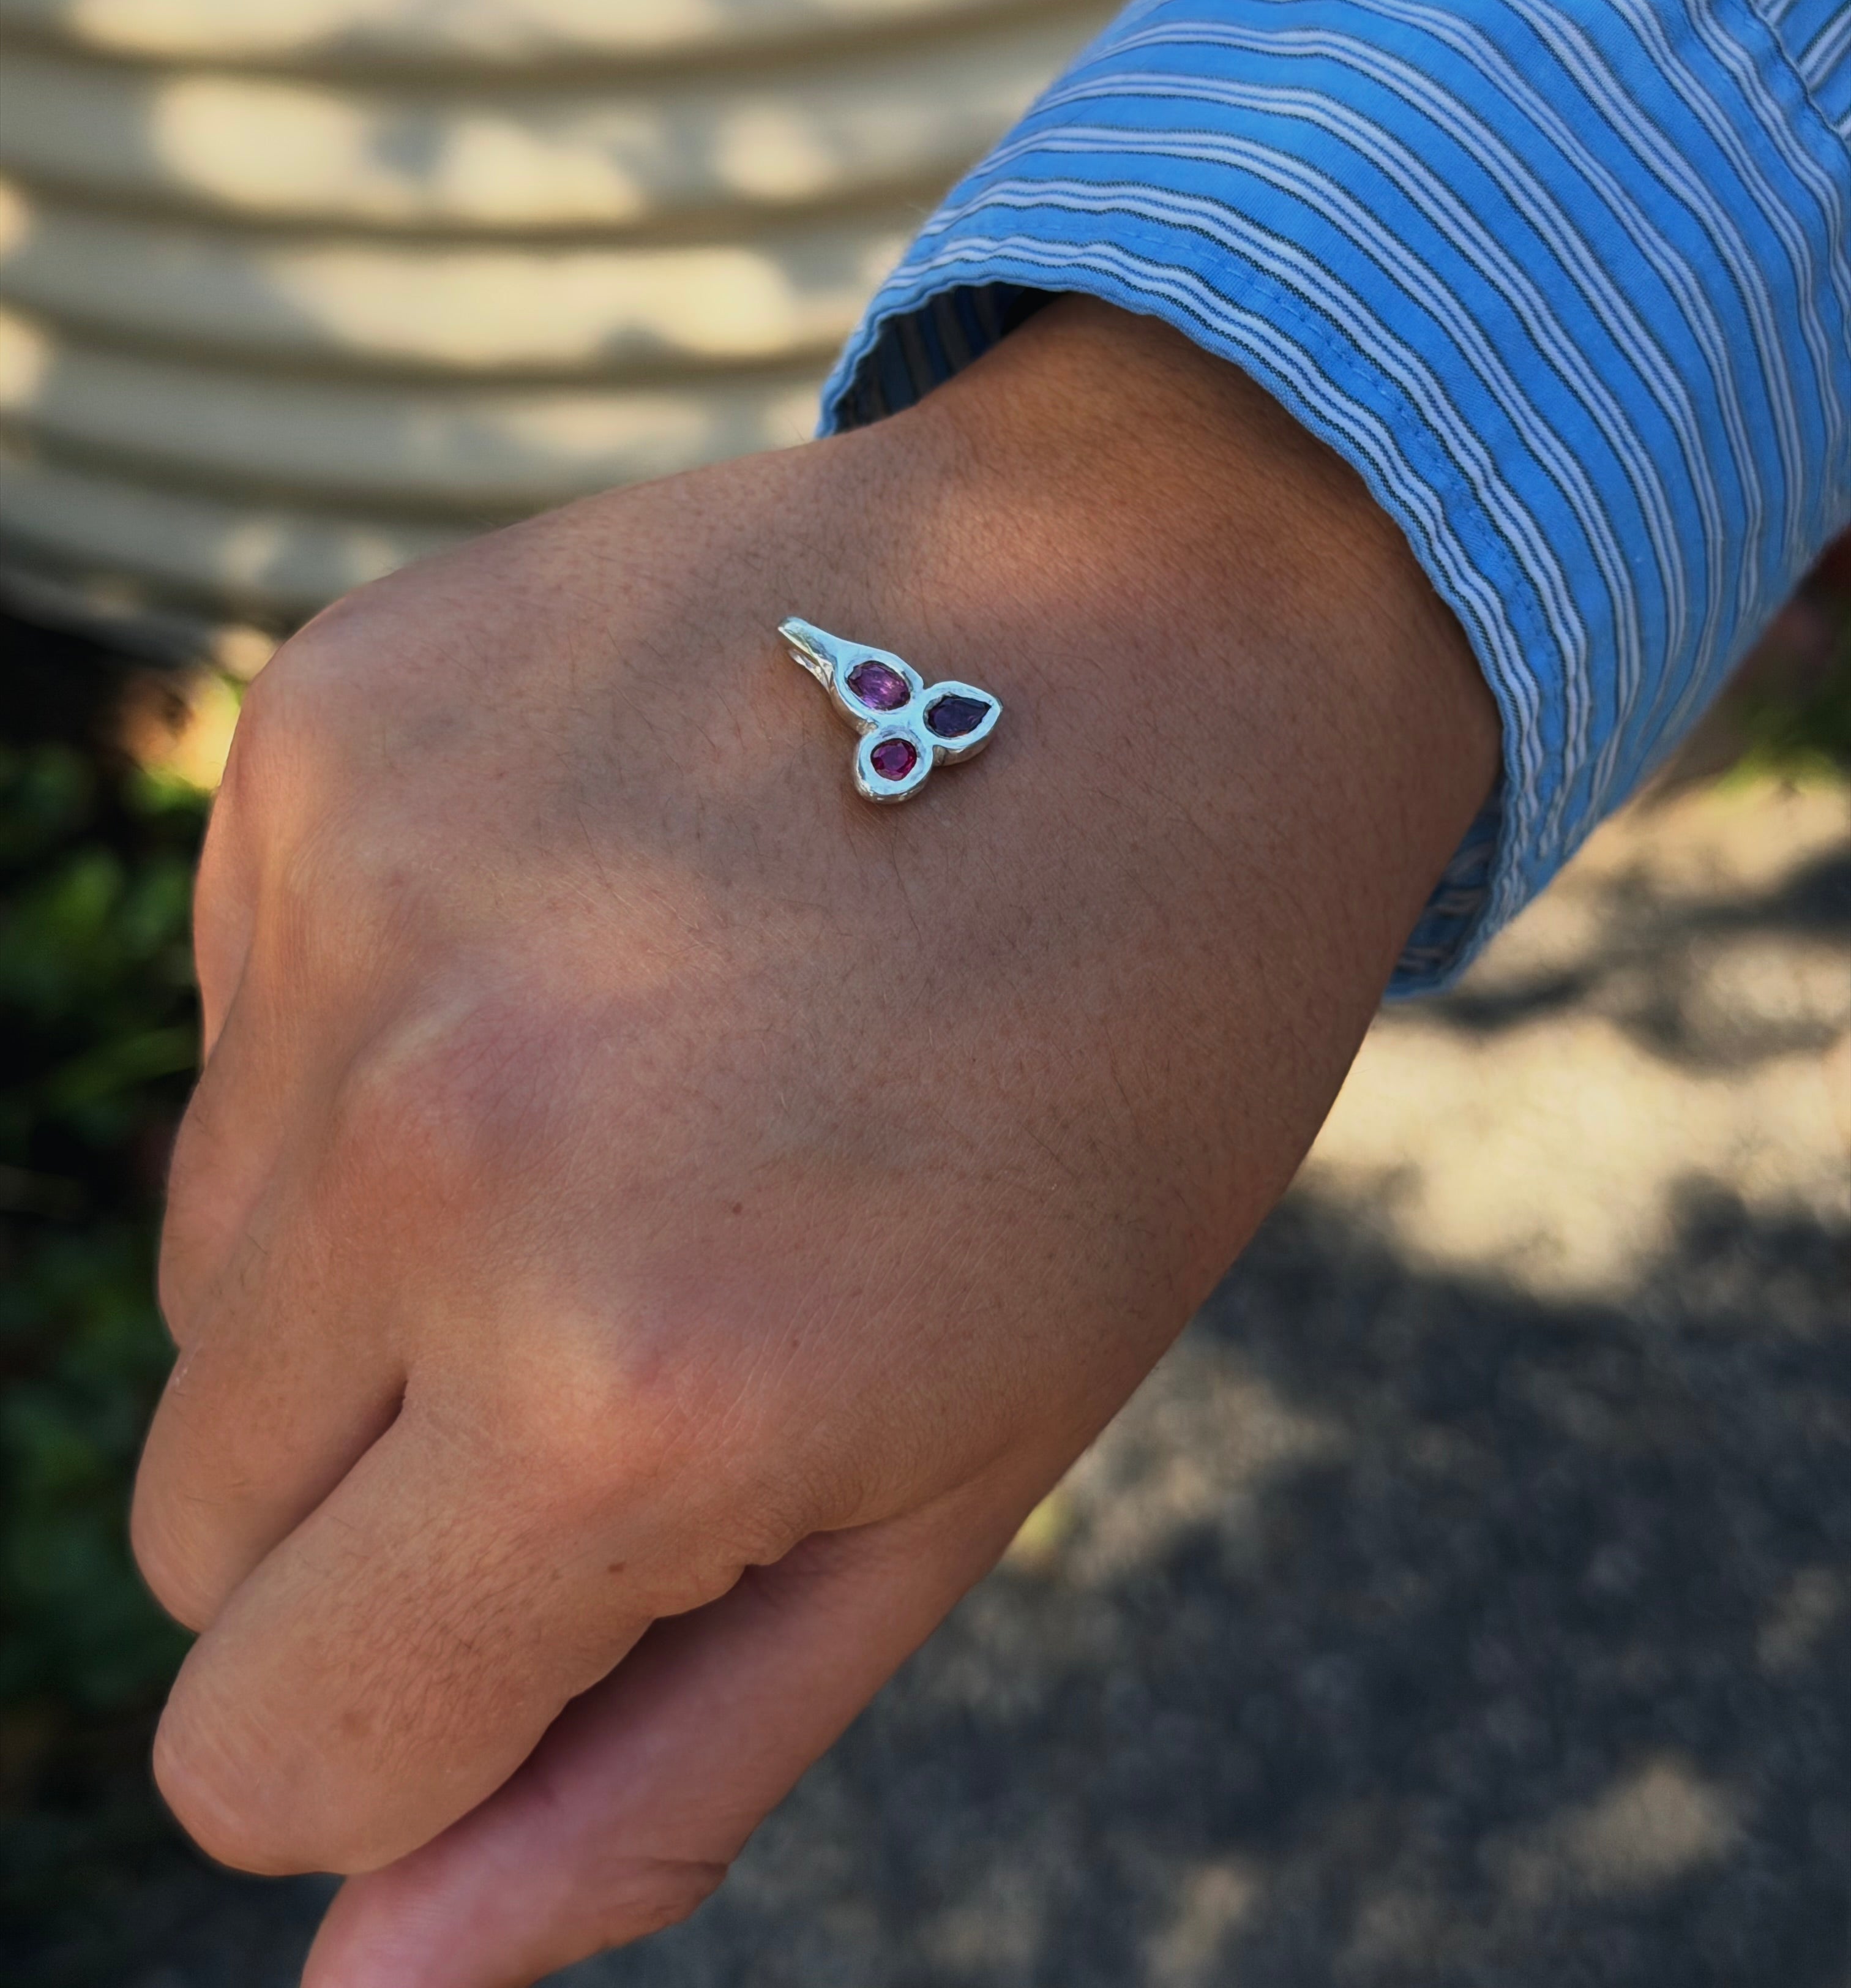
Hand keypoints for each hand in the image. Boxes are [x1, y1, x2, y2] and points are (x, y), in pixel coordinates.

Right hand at [133, 299, 1496, 1984]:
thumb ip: (647, 1773)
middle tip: (655, 1288)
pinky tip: (602, 911)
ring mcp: (356, 902)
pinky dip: (374, 1015)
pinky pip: (237, 1013)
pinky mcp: (326, 726)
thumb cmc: (1116, 1083)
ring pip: (203, 1264)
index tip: (573, 1573)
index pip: (267, 1753)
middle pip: (200, 1515)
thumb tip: (361, 1983)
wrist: (1172, 621)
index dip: (413, 1707)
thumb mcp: (956, 1480)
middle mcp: (432, 1147)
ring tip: (652, 1076)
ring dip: (382, 1238)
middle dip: (394, 1479)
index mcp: (618, 1393)